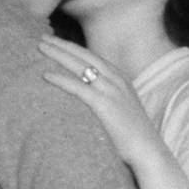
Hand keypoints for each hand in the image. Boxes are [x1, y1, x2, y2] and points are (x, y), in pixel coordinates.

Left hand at [39, 36, 169, 168]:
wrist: (148, 151)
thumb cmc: (133, 136)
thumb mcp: (122, 109)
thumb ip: (109, 99)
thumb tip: (91, 101)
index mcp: (120, 78)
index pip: (92, 56)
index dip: (73, 47)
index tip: (57, 42)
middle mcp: (116, 79)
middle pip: (83, 55)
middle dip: (62, 44)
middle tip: (42, 38)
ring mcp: (111, 90)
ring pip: (79, 65)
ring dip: (58, 54)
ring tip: (40, 47)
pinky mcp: (104, 104)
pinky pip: (77, 87)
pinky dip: (60, 79)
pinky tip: (45, 75)